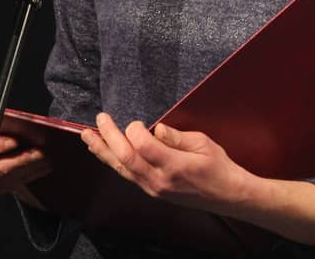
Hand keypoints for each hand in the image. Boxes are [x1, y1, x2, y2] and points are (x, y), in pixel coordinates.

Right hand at [0, 127, 52, 208]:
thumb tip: (17, 123)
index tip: (15, 140)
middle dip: (21, 159)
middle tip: (39, 150)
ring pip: (13, 178)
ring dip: (33, 166)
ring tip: (48, 154)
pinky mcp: (2, 189)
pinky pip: (21, 183)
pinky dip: (35, 172)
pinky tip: (47, 163)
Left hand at [81, 112, 249, 213]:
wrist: (227, 195)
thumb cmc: (218, 166)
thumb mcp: (202, 144)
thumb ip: (176, 137)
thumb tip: (156, 129)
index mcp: (174, 166)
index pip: (142, 146)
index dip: (135, 130)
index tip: (138, 121)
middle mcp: (159, 180)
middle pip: (125, 158)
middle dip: (108, 137)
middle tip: (99, 119)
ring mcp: (154, 188)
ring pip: (121, 169)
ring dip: (103, 151)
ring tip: (87, 137)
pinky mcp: (153, 191)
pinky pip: (128, 175)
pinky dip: (114, 162)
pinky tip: (105, 152)